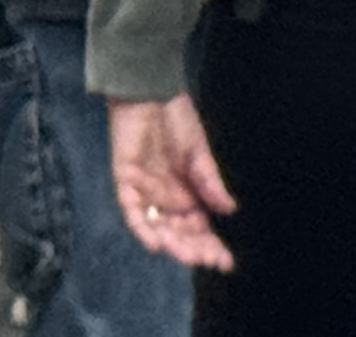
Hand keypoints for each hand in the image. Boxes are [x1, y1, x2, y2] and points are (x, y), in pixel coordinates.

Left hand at [111, 93, 236, 272]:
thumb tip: (229, 209)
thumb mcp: (199, 152)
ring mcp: (145, 194)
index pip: (199, 226)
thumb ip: (210, 181)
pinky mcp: (126, 184)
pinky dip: (143, 227)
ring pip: (158, 228)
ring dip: (172, 242)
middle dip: (194, 248)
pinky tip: (155, 242)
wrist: (151, 94)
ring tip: (188, 254)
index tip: (227, 261)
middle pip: (180, 232)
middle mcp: (166, 199)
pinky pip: (133, 212)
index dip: (211, 244)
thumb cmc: (176, 120)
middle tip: (208, 260)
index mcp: (187, 193)